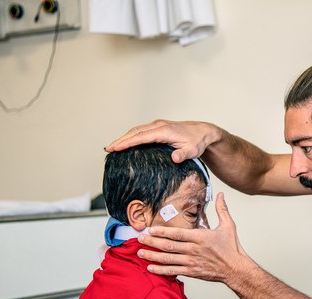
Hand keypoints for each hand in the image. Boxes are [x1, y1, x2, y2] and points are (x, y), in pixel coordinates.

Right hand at [105, 119, 222, 162]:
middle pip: (135, 132)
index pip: (141, 136)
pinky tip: (126, 144)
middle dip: (121, 140)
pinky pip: (141, 131)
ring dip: (124, 138)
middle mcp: (158, 126)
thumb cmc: (197, 141)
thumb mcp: (193, 150)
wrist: (203, 132)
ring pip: (136, 131)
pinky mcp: (158, 128)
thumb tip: (174, 158)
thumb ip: (183, 154)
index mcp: (164, 131)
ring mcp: (157, 126)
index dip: (127, 142)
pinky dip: (131, 136)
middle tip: (108, 149)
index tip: (115, 148)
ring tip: (112, 147)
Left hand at [136, 192, 250, 282]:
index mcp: (200, 237)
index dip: (163, 231)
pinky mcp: (192, 272)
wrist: (236, 269)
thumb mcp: (229, 226)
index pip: (178, 233)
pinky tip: (150, 268)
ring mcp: (191, 262)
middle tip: (140, 238)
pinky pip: (173, 271)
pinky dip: (161, 270)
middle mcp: (194, 250)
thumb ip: (222, 209)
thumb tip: (220, 194)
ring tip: (140, 253)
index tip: (151, 229)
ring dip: (152, 256)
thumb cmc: (232, 248)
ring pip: (168, 259)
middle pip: (169, 246)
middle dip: (152, 242)